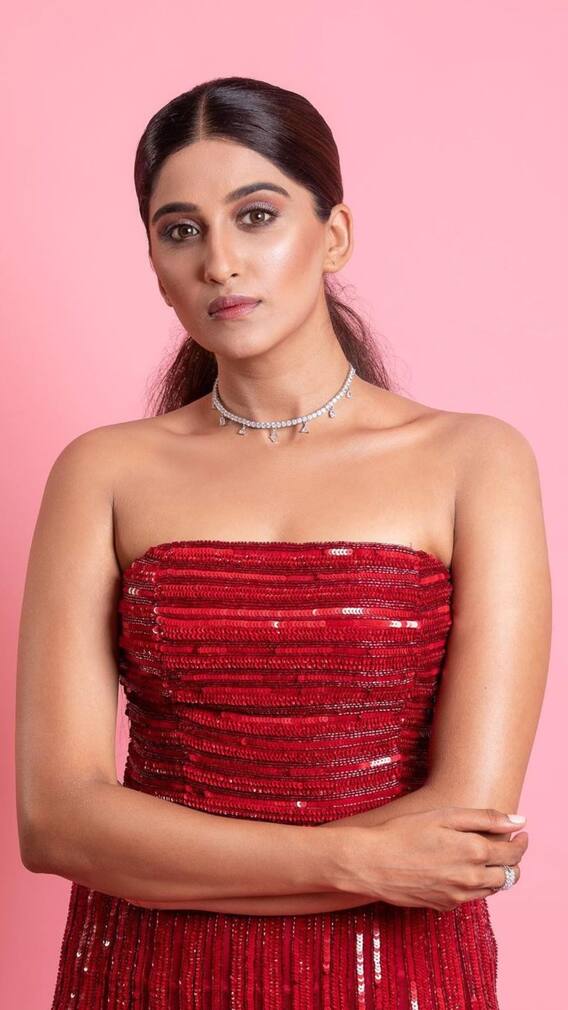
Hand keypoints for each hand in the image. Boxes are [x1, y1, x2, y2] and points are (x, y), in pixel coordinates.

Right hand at [339, 806, 527, 911]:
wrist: (372, 863)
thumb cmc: (405, 832)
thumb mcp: (445, 815)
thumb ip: (485, 818)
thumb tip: (519, 821)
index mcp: (475, 852)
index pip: (513, 853)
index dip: (521, 843)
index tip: (521, 834)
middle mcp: (471, 879)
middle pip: (508, 875)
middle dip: (513, 861)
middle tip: (508, 846)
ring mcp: (458, 896)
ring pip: (492, 890)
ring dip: (497, 875)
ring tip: (488, 858)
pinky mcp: (444, 906)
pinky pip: (471, 899)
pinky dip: (475, 886)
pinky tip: (462, 871)